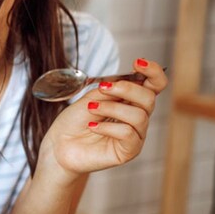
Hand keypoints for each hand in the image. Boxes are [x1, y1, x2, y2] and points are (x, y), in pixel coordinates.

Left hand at [40, 58, 168, 184]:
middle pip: (149, 98)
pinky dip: (108, 127)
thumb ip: (110, 89)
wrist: (60, 146)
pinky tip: (93, 126)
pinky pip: (128, 134)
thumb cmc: (75, 122)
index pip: (154, 85)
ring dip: (112, 108)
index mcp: (130, 101)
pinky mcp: (128, 151)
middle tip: (103, 89)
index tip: (137, 62)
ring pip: (139, 116)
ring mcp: (135, 135)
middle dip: (126, 89)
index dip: (152, 72)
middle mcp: (137, 117)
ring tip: (91, 108)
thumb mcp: (90, 98)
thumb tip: (127, 79)